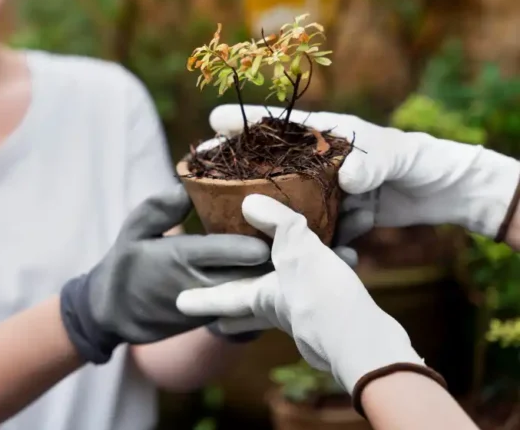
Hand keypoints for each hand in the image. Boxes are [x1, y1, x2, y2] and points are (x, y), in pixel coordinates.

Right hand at [59, 184, 271, 363]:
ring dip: (267, 278)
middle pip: (244, 274)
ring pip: (246, 293)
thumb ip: (160, 207)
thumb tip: (187, 185)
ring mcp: (206, 307)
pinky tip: (276, 274)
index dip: (251, 243)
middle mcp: (197, 284)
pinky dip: (258, 291)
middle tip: (296, 239)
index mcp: (178, 258)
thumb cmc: (125, 263)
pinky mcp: (210, 319)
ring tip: (291, 257)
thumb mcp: (134, 228)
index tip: (275, 227)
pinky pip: (240, 305)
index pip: (222, 251)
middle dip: (270, 259)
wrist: (112, 312)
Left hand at [176, 194, 446, 411]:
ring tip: (274, 287)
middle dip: (235, 313)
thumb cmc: (323, 299)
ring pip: (285, 309)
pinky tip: (330, 279)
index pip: (222, 298)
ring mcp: (309, 323)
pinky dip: (320, 288)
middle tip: (218, 317)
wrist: (369, 345)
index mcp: (261, 299)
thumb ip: (277, 225)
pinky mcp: (337, 322)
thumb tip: (250, 204)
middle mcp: (280, 315)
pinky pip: (320, 302)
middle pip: (249, 314)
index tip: (179, 304)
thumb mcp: (297, 250)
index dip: (201, 300)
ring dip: (279, 298)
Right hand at [204, 104, 519, 243]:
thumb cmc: (423, 158)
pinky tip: (305, 247)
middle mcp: (320, 161)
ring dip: (272, 212)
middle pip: (272, 164)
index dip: (246, 121)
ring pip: (288, 200)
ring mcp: (327, 189)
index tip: (213, 121)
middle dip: (242, 170)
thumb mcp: (400, 154)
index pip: (280, 124)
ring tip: (244, 222)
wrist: (449, 192)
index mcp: (328, 133)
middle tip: (209, 177)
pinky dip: (310, 237)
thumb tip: (348, 177)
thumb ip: (374, 162)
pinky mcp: (338, 214)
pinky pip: (315, 226)